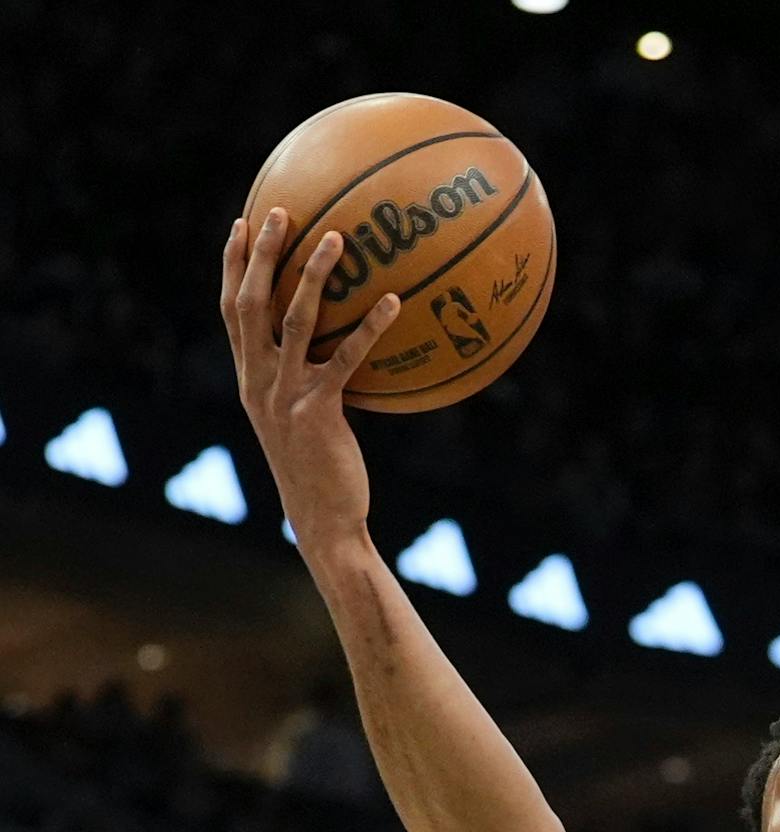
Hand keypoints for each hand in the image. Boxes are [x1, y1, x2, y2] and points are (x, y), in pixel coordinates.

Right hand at [218, 209, 400, 551]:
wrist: (323, 518)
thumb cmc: (320, 468)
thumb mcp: (304, 417)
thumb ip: (309, 378)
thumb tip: (341, 343)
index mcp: (249, 378)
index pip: (231, 311)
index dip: (234, 266)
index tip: (242, 223)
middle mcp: (257, 381)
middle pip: (250, 304)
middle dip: (262, 254)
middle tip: (280, 210)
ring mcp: (284, 396)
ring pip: (293, 322)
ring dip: (313, 276)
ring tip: (337, 237)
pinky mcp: (318, 412)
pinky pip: (346, 359)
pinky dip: (369, 328)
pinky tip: (394, 302)